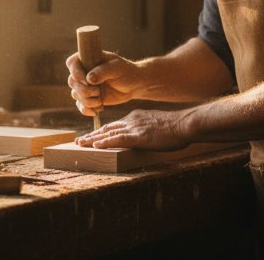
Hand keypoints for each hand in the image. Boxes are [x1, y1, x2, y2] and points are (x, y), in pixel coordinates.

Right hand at [66, 50, 138, 116]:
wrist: (134, 85)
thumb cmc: (126, 72)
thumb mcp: (117, 68)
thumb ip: (103, 72)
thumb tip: (89, 79)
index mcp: (89, 59)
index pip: (72, 63)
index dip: (75, 72)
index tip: (86, 80)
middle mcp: (84, 72)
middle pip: (72, 81)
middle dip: (84, 90)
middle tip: (98, 92)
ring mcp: (86, 85)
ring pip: (75, 94)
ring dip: (87, 100)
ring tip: (100, 101)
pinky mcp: (89, 97)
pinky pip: (80, 105)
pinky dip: (86, 109)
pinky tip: (96, 111)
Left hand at [75, 109, 189, 150]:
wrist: (185, 124)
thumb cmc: (176, 128)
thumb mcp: (157, 125)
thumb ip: (147, 129)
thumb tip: (144, 137)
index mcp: (136, 117)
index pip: (114, 125)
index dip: (101, 131)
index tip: (91, 136)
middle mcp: (132, 120)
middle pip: (107, 128)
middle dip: (92, 135)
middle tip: (79, 141)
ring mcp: (134, 128)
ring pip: (108, 133)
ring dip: (93, 139)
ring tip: (80, 144)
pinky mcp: (139, 136)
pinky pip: (118, 139)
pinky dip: (105, 142)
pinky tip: (96, 146)